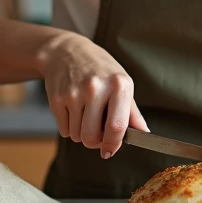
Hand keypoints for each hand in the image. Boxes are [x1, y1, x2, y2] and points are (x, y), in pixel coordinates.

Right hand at [38, 32, 148, 157]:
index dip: (113, 144)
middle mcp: (96, 88)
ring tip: (85, 114)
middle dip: (94, 142)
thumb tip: (144, 134)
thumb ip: (132, 112)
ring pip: (77, 136)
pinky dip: (69, 127)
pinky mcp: (57, 99)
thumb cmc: (99, 69)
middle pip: (92, 137)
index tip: (109, 151)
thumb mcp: (121, 83)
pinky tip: (73, 110)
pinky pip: (64, 130)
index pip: (117, 126)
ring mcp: (74, 93)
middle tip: (96, 132)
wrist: (67, 51)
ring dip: (81, 133)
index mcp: (119, 85)